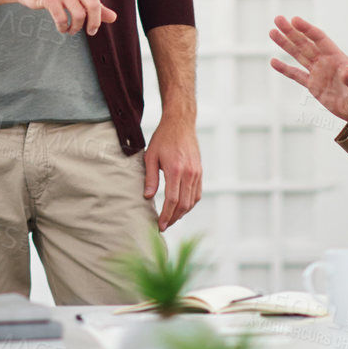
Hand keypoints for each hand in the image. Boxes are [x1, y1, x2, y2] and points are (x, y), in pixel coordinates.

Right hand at [11, 0, 125, 35]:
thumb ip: (94, 5)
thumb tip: (113, 17)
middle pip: (94, 5)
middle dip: (95, 22)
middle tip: (91, 31)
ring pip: (79, 15)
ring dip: (76, 28)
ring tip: (72, 30)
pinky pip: (62, 19)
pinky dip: (63, 28)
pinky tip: (62, 28)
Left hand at [143, 116, 201, 231]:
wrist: (181, 123)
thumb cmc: (163, 138)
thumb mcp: (151, 156)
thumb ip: (150, 177)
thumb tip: (147, 197)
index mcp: (175, 169)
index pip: (172, 200)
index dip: (166, 215)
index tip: (160, 225)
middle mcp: (189, 173)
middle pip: (184, 204)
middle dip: (174, 218)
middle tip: (164, 225)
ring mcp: (197, 173)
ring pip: (192, 201)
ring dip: (182, 213)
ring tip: (171, 218)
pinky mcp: (200, 171)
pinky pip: (197, 193)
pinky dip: (190, 203)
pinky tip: (181, 207)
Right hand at [268, 16, 347, 122]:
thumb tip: (345, 69)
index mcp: (337, 58)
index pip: (319, 39)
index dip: (307, 29)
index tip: (294, 19)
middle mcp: (325, 62)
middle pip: (305, 43)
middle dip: (291, 31)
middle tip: (277, 19)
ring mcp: (318, 73)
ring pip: (298, 55)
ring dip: (285, 44)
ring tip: (272, 32)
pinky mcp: (313, 86)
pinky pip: (296, 75)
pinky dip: (285, 69)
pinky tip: (273, 62)